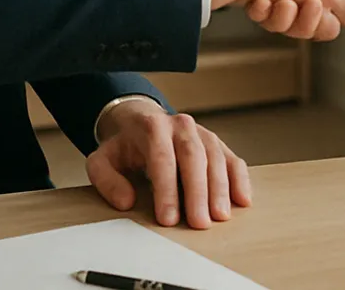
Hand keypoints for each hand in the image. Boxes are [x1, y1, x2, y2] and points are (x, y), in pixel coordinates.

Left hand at [86, 99, 250, 229]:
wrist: (141, 121)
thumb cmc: (124, 146)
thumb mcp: (103, 160)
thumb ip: (107, 180)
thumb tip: (126, 201)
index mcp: (153, 127)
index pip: (162, 159)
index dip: (166, 191)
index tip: (168, 219)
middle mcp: (181, 126)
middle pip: (194, 157)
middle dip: (198, 192)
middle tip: (199, 222)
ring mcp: (202, 133)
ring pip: (216, 158)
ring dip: (220, 189)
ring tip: (220, 216)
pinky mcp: (216, 143)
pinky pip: (232, 159)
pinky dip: (240, 179)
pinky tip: (242, 199)